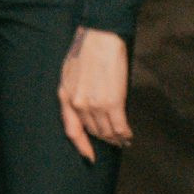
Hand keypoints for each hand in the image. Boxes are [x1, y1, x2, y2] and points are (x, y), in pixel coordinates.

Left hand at [58, 26, 132, 162]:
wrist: (100, 37)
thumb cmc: (84, 51)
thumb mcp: (68, 74)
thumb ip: (72, 94)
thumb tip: (83, 110)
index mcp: (66, 97)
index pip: (72, 131)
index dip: (82, 147)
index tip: (89, 157)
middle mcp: (79, 104)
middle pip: (93, 131)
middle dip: (103, 138)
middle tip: (113, 141)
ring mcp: (95, 105)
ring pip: (107, 130)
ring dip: (115, 137)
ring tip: (122, 139)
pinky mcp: (113, 101)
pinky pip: (120, 125)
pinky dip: (125, 133)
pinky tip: (128, 135)